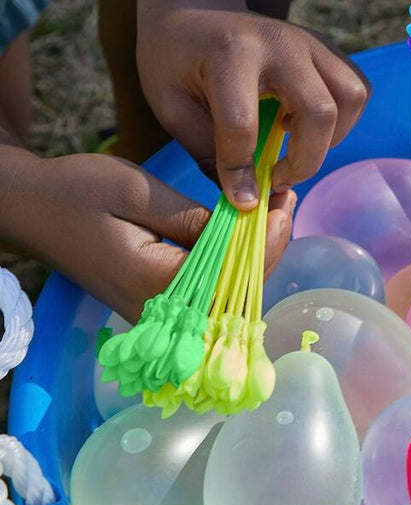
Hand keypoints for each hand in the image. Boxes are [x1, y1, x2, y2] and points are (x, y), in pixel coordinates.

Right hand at [3, 151, 293, 319]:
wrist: (31, 207)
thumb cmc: (78, 192)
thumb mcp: (139, 193)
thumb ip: (194, 218)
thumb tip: (247, 226)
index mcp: (155, 284)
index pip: (232, 274)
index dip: (268, 239)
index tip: (285, 202)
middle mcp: (160, 311)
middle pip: (236, 290)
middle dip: (268, 245)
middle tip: (286, 199)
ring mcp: (158, 312)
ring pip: (226, 293)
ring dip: (254, 252)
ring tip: (274, 208)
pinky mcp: (156, 301)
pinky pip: (208, 289)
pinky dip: (232, 260)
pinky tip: (247, 227)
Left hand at [136, 7, 369, 207]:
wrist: (194, 5)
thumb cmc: (174, 58)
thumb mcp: (170, 104)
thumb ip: (206, 149)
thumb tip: (246, 199)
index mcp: (231, 53)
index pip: (244, 125)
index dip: (242, 173)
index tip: (241, 201)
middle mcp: (280, 43)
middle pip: (320, 111)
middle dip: (304, 160)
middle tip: (277, 177)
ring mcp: (310, 41)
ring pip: (351, 97)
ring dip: (332, 137)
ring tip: (298, 147)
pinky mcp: (326, 47)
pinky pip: (357, 87)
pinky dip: (343, 117)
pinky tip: (307, 124)